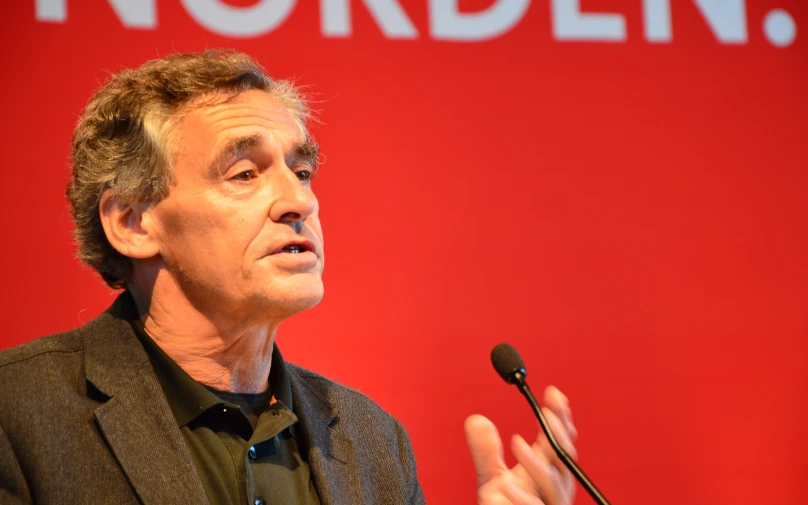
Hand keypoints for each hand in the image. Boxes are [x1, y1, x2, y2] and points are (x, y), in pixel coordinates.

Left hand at [465, 386, 577, 504]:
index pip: (560, 441)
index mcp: (550, 474)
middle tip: (546, 411)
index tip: (553, 393)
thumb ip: (486, 452)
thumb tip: (476, 420)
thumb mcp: (493, 481)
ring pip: (554, 485)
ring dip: (537, 462)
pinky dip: (521, 498)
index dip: (561, 417)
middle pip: (564, 458)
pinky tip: (506, 485)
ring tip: (517, 443)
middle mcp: (556, 490)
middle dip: (559, 433)